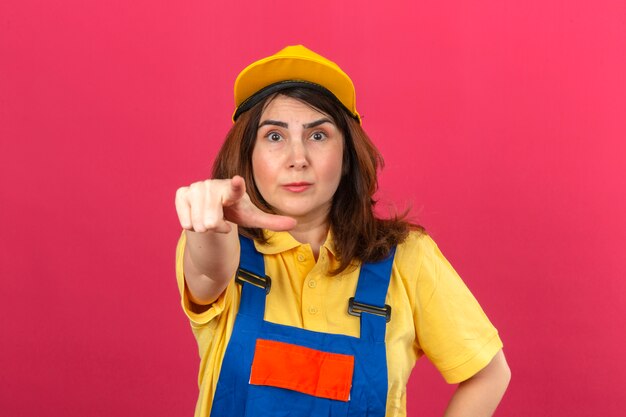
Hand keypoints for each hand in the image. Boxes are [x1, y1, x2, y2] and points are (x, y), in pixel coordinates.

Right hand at [175, 175, 296, 232]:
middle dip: (217, 228)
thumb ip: (271, 221)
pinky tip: (197, 217)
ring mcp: (196, 187)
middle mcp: (213, 185)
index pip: (235, 188)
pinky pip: (185, 220)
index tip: (237, 181)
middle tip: (222, 221)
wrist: (214, 205)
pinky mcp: (182, 193)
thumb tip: (294, 224)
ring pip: (198, 223)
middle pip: (211, 221)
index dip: (235, 186)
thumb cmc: (235, 210)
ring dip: (205, 228)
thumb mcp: (252, 217)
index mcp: (234, 189)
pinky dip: (191, 224)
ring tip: (211, 218)